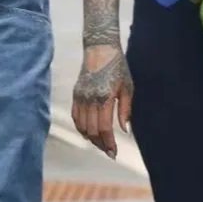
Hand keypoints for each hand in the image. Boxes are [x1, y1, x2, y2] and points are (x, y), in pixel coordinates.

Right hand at [72, 44, 133, 159]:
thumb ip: (125, 110)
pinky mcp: (75, 95)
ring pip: (82, 126)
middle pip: (92, 131)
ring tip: (101, 144)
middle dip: (100, 144)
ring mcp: (80, 97)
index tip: (114, 152)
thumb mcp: (127, 87)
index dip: (109, 143)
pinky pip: (76, 117)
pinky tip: (89, 133)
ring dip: (91, 138)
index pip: (104, 128)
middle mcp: (89, 99)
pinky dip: (81, 128)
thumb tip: (124, 130)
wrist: (100, 49)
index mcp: (104, 98)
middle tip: (109, 151)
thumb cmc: (117, 67)